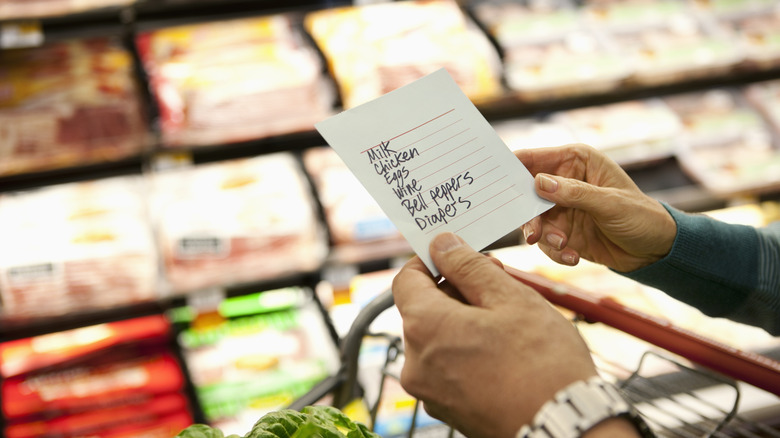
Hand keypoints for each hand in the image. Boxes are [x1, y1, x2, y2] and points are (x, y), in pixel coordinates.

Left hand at [392, 232, 597, 437]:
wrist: (566, 428)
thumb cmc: (544, 364)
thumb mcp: (510, 298)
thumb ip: (469, 266)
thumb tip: (442, 244)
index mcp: (424, 328)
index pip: (406, 280)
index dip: (429, 261)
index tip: (455, 255)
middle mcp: (416, 363)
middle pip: (422, 310)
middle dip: (455, 291)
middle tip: (497, 284)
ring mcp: (430, 392)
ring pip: (437, 338)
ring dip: (463, 321)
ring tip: (507, 321)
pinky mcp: (447, 410)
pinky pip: (447, 367)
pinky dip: (467, 351)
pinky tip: (503, 351)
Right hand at [515, 143, 676, 272]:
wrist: (657, 250)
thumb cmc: (642, 216)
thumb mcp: (610, 204)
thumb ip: (574, 193)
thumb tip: (539, 183)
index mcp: (576, 161)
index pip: (533, 159)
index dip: (511, 168)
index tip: (496, 183)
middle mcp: (564, 182)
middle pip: (527, 193)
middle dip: (529, 215)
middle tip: (534, 233)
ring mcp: (562, 208)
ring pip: (533, 221)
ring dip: (545, 236)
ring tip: (564, 245)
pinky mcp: (562, 232)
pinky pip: (545, 241)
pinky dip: (555, 251)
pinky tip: (573, 256)